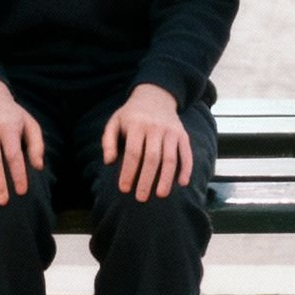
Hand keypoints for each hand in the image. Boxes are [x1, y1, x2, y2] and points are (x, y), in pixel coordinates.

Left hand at [102, 83, 191, 201]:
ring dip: (166, 178)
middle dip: (146, 180)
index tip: (124, 189)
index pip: (133, 152)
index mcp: (136, 124)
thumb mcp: (114, 121)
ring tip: (160, 195)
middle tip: (140, 198)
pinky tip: (182, 183)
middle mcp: (155, 127)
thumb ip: (108, 141)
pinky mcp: (182, 135)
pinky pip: (186, 153)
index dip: (128, 172)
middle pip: (152, 158)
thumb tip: (108, 161)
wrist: (155, 96)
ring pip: (170, 158)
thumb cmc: (131, 115)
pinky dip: (186, 168)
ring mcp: (171, 131)